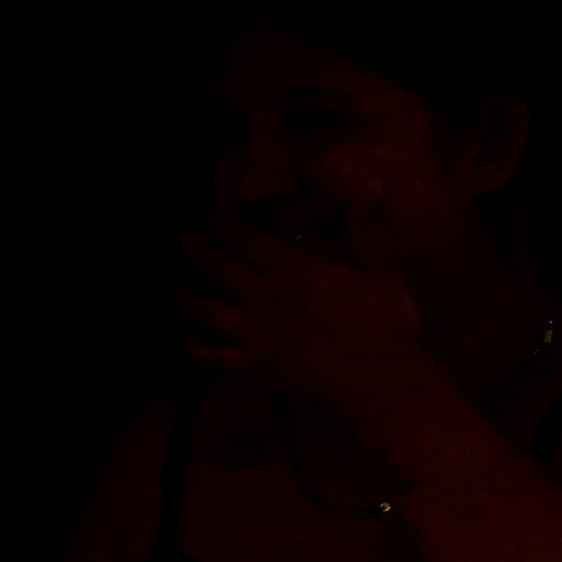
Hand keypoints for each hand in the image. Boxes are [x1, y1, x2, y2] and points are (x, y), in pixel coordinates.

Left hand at [174, 207, 431, 423]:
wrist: (380, 378)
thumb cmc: (386, 323)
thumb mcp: (381, 268)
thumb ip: (367, 227)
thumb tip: (370, 183)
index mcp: (294, 270)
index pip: (251, 241)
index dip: (229, 226)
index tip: (214, 216)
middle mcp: (267, 296)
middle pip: (224, 269)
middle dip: (202, 252)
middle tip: (185, 239)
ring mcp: (258, 333)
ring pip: (213, 312)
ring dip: (191, 301)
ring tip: (175, 293)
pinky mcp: (258, 366)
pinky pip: (220, 358)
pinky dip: (200, 351)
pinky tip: (185, 345)